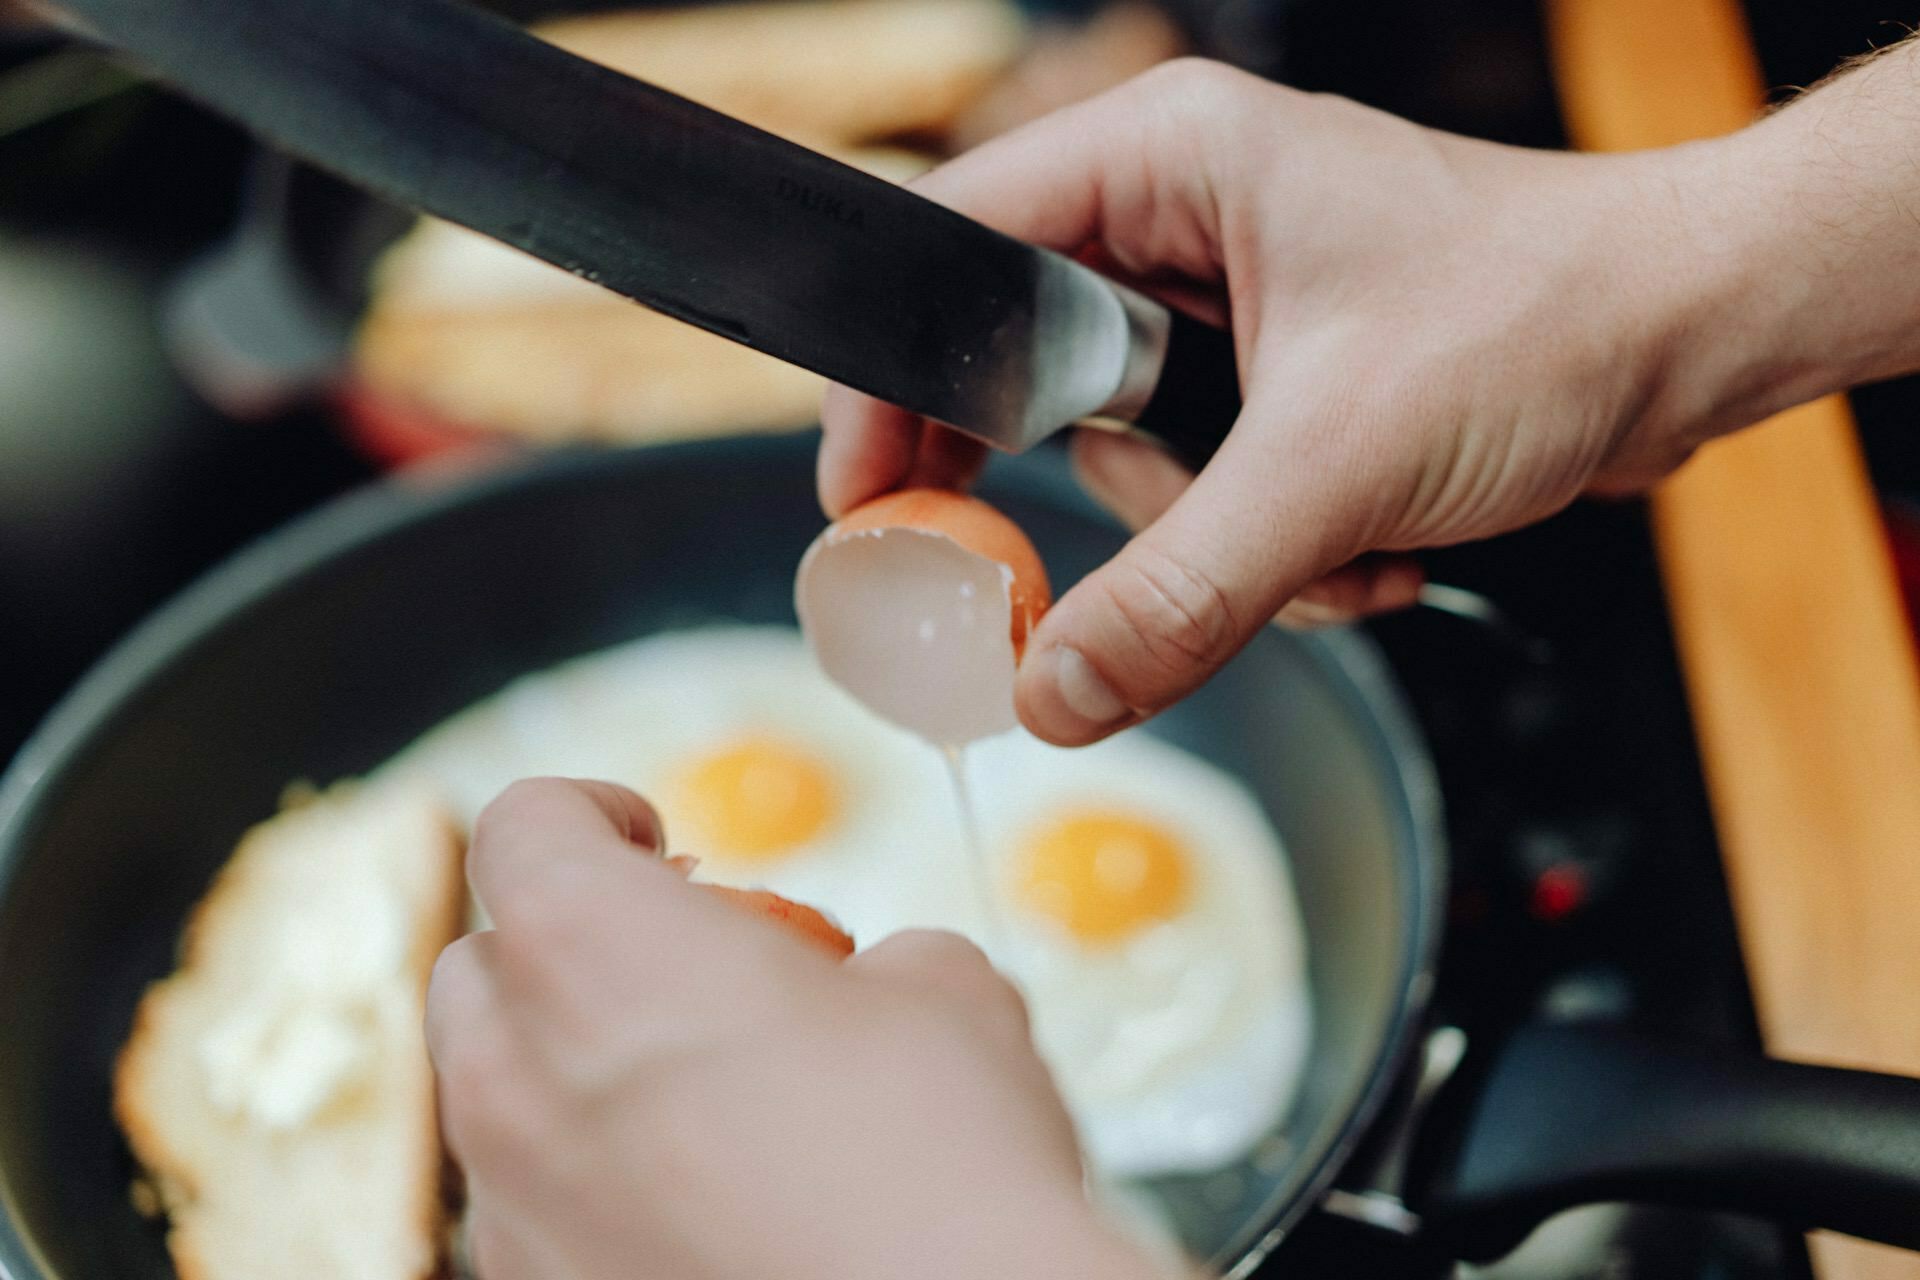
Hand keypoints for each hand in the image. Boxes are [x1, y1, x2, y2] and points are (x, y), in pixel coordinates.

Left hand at [426, 778, 1158, 1279]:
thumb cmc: (939, 1160)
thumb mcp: (944, 991)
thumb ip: (870, 957)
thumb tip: (873, 984)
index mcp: (593, 947)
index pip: (523, 822)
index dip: (592, 811)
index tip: (654, 838)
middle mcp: (513, 1075)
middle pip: (483, 964)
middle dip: (568, 949)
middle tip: (683, 969)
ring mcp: (511, 1210)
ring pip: (500, 1100)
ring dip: (576, 1074)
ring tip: (707, 1105)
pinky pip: (536, 1214)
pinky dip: (595, 1189)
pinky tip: (709, 1212)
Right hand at [819, 59, 1756, 745]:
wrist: (1693, 336)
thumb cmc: (1548, 315)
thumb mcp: (1336, 464)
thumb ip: (1178, 588)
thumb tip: (1048, 691)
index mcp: (1166, 164)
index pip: (959, 254)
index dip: (896, 383)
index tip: (865, 504)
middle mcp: (1181, 225)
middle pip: (1031, 382)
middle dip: (1105, 498)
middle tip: (1052, 583)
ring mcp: (1229, 312)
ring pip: (1130, 466)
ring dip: (1220, 543)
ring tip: (1334, 538)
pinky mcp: (1275, 390)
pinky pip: (1210, 500)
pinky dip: (1278, 553)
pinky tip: (1370, 545)